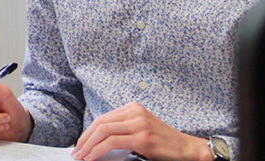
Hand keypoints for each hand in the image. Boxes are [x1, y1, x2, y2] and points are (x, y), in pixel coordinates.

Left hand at [71, 102, 209, 160]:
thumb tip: (98, 141)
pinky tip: (92, 157)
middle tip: (77, 152)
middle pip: (100, 123)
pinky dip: (98, 150)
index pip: (103, 118)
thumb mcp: (141, 130)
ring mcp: (139, 123)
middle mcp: (135, 112)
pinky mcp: (142, 137)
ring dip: (88, 145)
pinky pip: (112, 142)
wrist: (187, 149)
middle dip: (85, 138)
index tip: (81, 144)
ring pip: (103, 131)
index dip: (88, 132)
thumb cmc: (164, 144)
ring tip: (82, 156)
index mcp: (133, 108)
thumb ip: (123, 130)